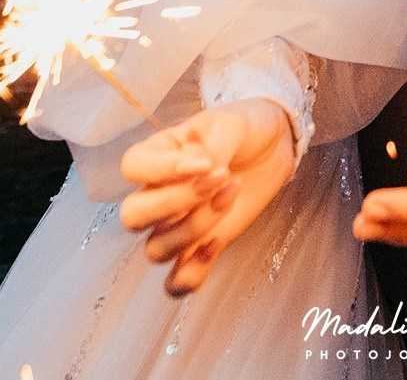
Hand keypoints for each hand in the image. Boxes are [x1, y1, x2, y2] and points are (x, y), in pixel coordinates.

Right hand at [119, 98, 297, 294]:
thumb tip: (194, 167)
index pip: (132, 167)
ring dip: (192, 230)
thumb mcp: (230, 125)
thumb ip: (209, 147)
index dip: (161, 170)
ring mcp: (177, 225)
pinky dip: (191, 274)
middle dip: (173, 202)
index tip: (203, 164)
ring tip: (230, 196)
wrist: (275, 145)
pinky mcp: (202, 249)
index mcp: (157, 155)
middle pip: (133, 216)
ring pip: (155, 250)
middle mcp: (158, 193)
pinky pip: (178, 281)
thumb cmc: (243, 128)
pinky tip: (215, 244)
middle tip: (219, 178)